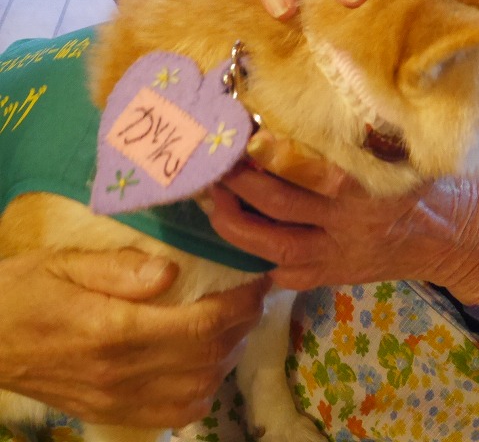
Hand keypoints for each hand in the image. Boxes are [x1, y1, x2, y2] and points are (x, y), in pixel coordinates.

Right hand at [0, 248, 269, 427]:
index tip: (258, 282)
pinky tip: (205, 363)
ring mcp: (115, 399)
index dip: (241, 305)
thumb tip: (171, 271)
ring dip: (227, 359)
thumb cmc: (21, 292)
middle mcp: (120, 373)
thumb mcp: (63, 263)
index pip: (202, 325)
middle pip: (209, 358)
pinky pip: (173, 413)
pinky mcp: (109, 413)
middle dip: (243, 327)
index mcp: (113, 330)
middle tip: (253, 299)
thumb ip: (119, 267)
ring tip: (234, 326)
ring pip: (198, 391)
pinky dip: (202, 391)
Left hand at [207, 131, 478, 305]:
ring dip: (232, 220)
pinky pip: (281, 273)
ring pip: (269, 245)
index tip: (245, 134)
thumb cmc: (429, 181)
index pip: (312, 170)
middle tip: (210, 158)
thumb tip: (338, 75)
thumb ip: (375, 129)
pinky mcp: (330, 277)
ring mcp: (336, 255)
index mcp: (370, 187)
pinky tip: (236, 231)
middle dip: (238, 183)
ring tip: (210, 195)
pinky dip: (255, 255)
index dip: (274, 156)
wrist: (455, 239)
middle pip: (279, 207)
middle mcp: (349, 223)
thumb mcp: (410, 150)